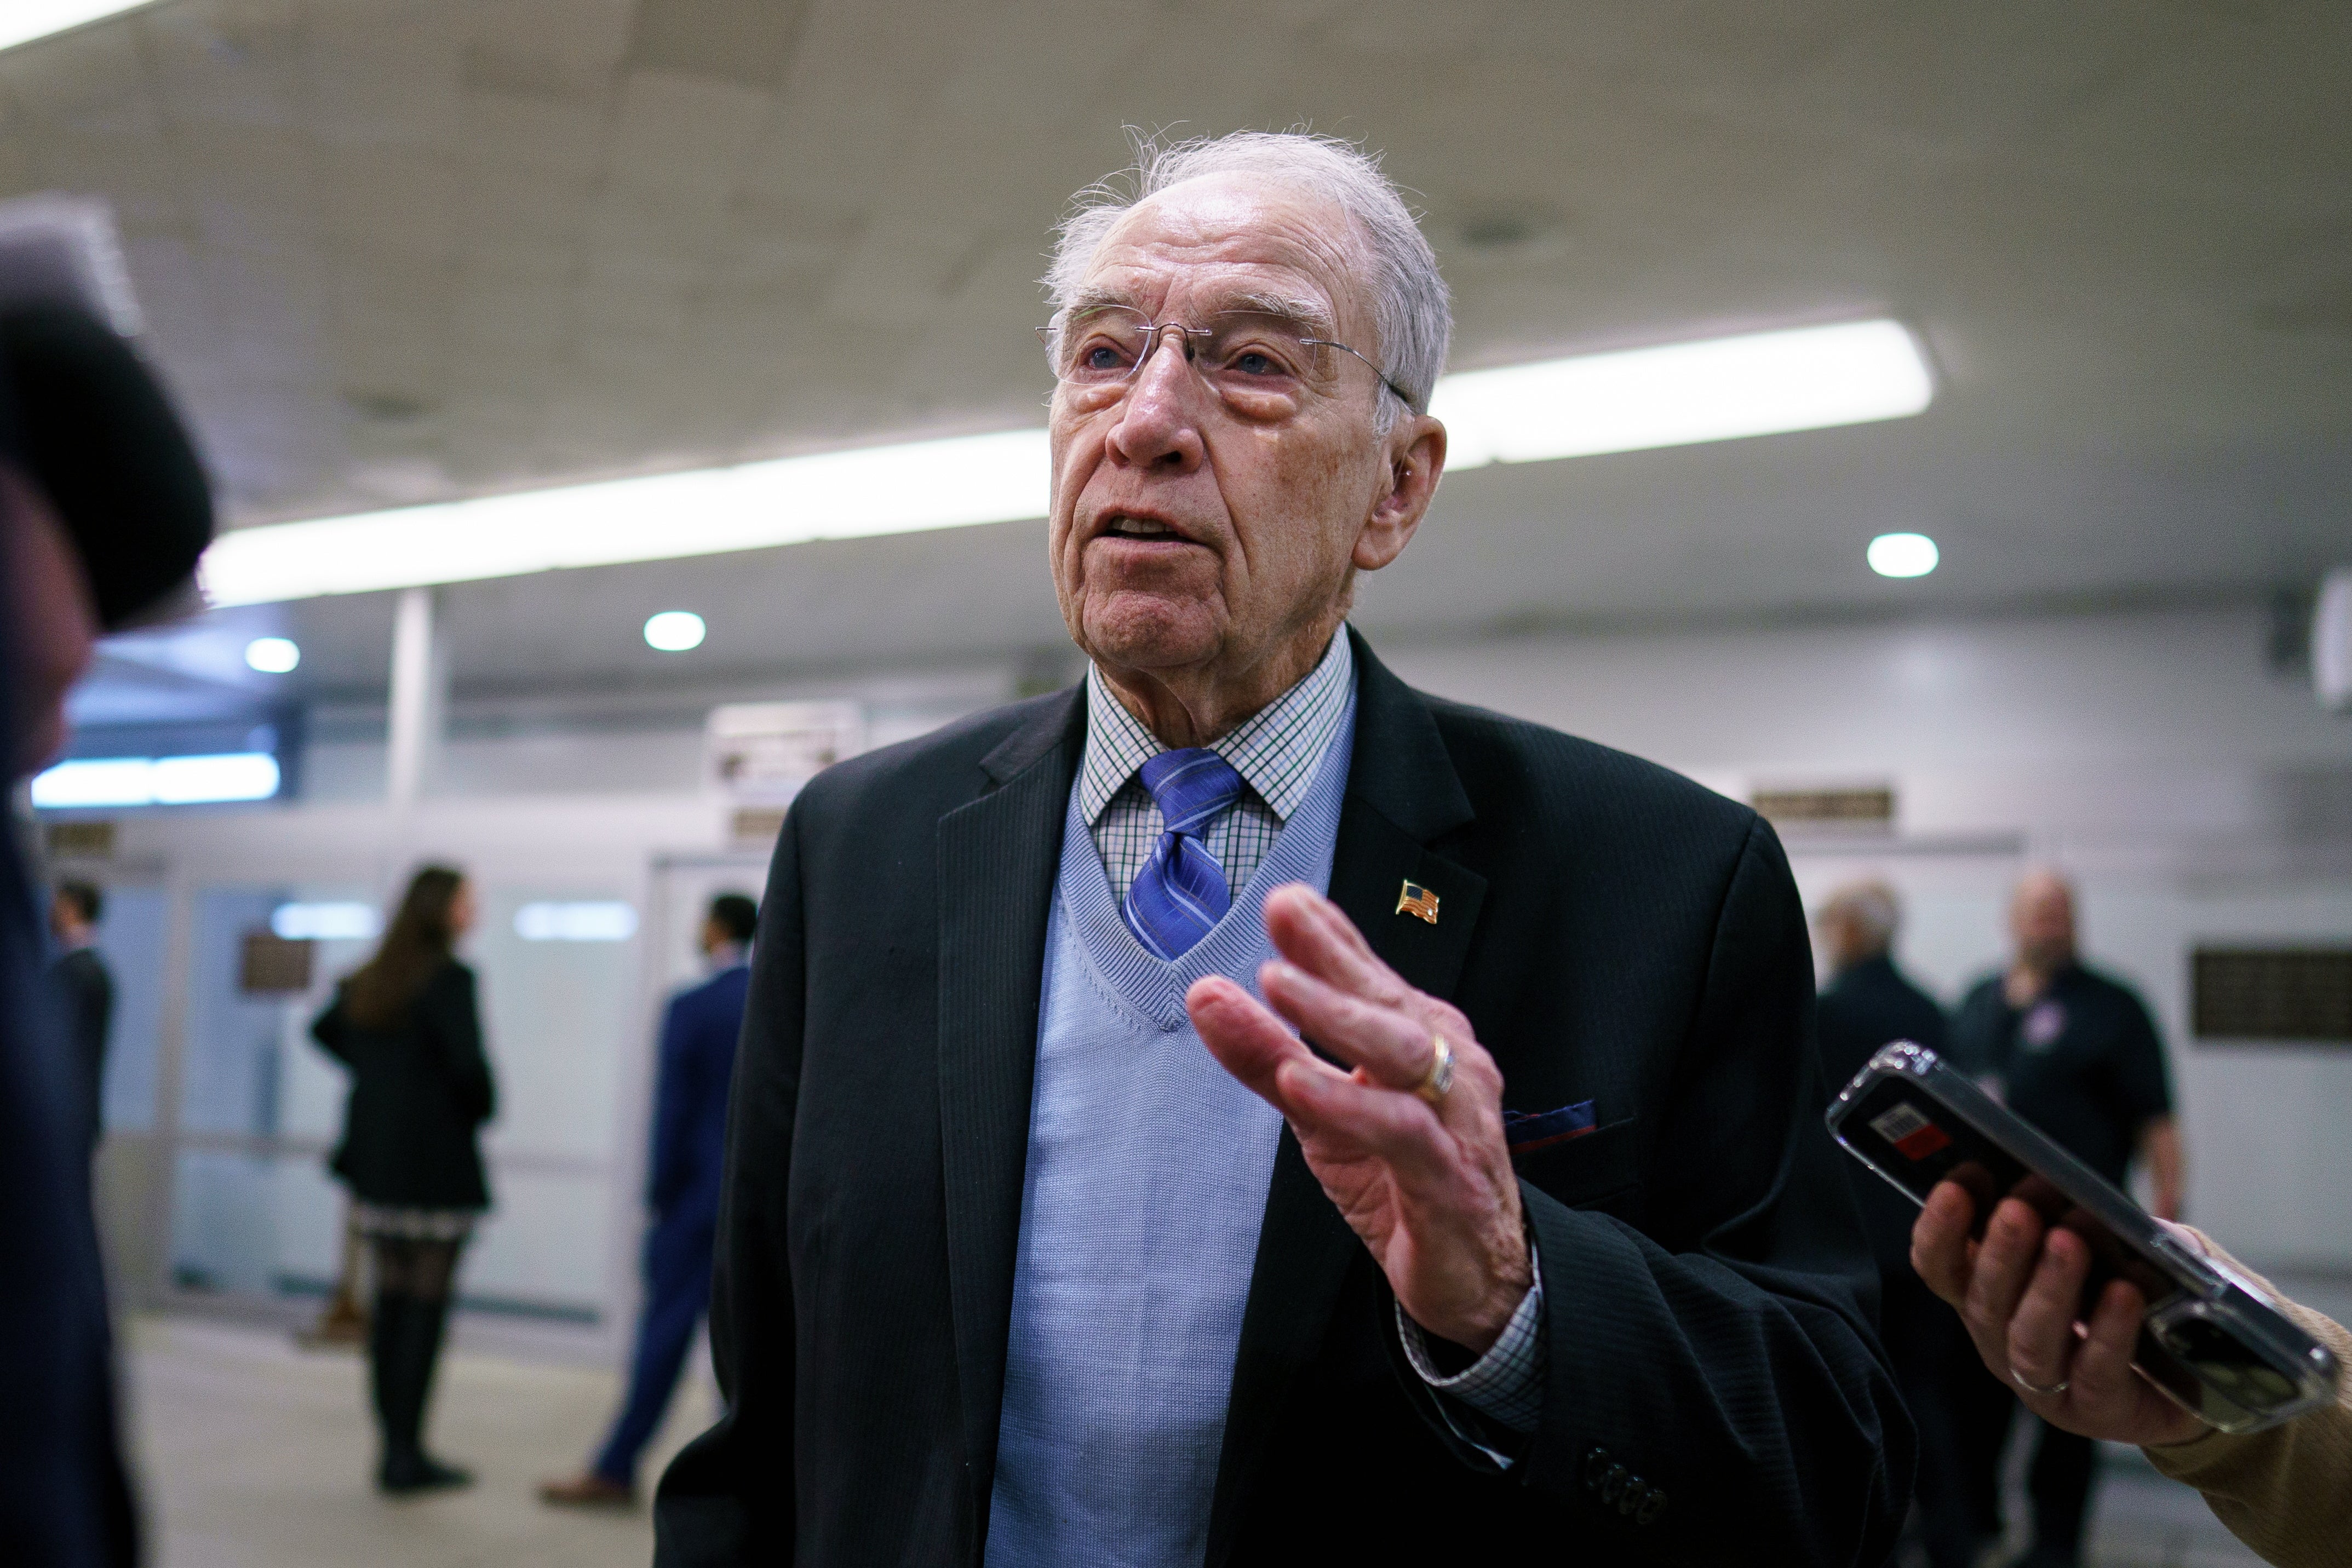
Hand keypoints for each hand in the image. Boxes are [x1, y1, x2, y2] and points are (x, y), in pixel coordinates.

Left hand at [1187, 883, 1529, 1353]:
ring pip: (1399, 1054)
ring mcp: (1453, 1120)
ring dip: (1337, 1016)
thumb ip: (1267, 1054)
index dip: (1330, 932)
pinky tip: (1302, 1082)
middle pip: (1386, 1000)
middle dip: (1333, 955)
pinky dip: (1350, 1104)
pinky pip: (1402, 1132)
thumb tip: (1207, 995)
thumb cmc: (1404, 1178)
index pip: (1370, 974)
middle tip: (1283, 915)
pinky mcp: (1449, 1179)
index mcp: (1420, 1040)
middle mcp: (1445, 1067)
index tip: (1284, 896)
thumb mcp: (1321, 1113)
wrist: (1478, 1276)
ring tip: (1277, 984)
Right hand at [1911, 1182, 2206, 1445]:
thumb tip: (2074, 1194)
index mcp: (1986, 1298)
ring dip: (2047, 1288)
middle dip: (1999, 1252)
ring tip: (2069, 1240)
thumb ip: (2081, 1220)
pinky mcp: (2098, 1410)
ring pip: (2031, 1340)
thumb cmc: (2127, 1295)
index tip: (1958, 1185)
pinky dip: (2109, 1331)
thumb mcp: (2100, 1248)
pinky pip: (2097, 1372)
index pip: (1940, 1267)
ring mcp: (2045, 1386)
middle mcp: (2002, 1344)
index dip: (1939, 1228)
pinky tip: (2126, 1293)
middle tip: (2018, 1208)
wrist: (2187, 1377)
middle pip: (1984, 1302)